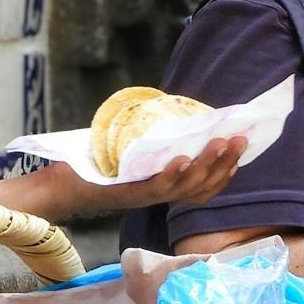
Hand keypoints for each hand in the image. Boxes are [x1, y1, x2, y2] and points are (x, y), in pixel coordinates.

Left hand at [52, 135, 246, 217]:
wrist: (62, 183)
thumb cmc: (97, 162)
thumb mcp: (133, 146)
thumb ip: (155, 135)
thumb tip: (177, 107)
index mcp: (166, 187)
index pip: (205, 186)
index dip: (226, 170)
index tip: (242, 146)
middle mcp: (160, 195)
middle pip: (203, 187)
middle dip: (224, 163)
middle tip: (239, 139)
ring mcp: (145, 196)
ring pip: (185, 188)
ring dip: (205, 166)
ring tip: (218, 144)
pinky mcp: (126, 194)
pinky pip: (156, 188)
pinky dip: (172, 174)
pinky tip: (182, 158)